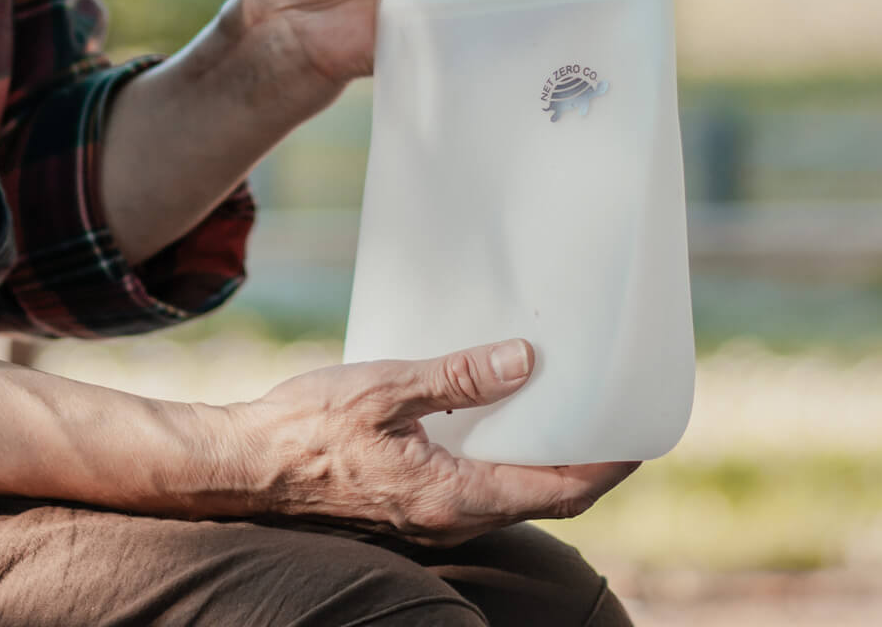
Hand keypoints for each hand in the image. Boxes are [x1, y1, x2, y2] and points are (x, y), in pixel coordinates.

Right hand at [222, 339, 638, 546]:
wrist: (245, 467)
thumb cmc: (305, 428)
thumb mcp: (384, 388)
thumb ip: (456, 378)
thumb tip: (523, 361)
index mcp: (450, 495)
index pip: (554, 489)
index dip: (603, 466)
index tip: (636, 439)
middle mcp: (449, 520)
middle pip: (543, 500)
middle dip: (586, 467)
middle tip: (611, 420)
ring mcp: (429, 520)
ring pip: (513, 499)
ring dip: (547, 465)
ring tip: (566, 413)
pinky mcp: (411, 508)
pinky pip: (481, 493)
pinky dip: (509, 464)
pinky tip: (501, 422)